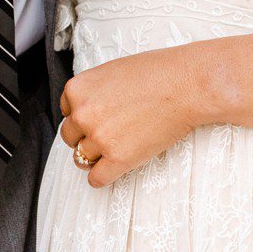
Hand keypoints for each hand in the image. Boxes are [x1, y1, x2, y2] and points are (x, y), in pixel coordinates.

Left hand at [60, 47, 202, 186]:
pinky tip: (114, 168)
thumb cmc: (156, 73)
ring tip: (117, 146)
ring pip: (81, 158)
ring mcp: (99, 138)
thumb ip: (92, 92)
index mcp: (77, 89)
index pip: (66, 112)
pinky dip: (102, 177)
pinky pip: (96, 179)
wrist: (186, 85)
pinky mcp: (117, 159)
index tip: (102, 116)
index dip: (84, 115)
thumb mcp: (112, 72)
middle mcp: (82, 114)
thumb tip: (85, 110)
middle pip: (71, 136)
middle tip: (111, 131)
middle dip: (87, 136)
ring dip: (96, 156)